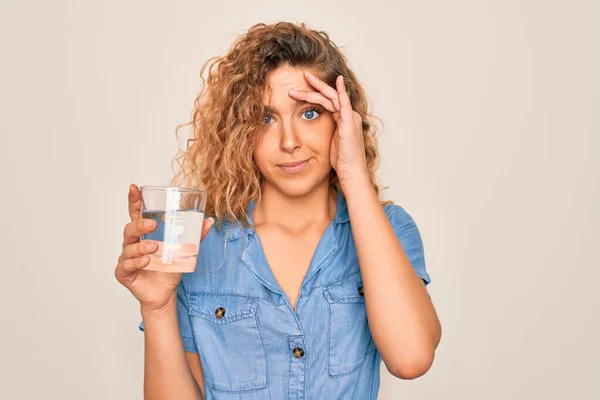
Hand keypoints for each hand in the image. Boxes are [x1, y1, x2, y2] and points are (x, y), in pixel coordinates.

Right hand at [114, 184, 213, 313]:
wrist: (165, 294)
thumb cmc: (170, 269)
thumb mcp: (184, 250)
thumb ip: (195, 236)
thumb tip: (208, 220)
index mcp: (145, 235)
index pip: (136, 214)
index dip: (134, 201)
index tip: (134, 188)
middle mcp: (133, 244)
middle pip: (130, 229)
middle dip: (139, 224)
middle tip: (152, 224)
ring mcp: (126, 258)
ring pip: (128, 247)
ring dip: (141, 246)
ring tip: (154, 247)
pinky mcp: (124, 273)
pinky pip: (126, 265)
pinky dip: (135, 262)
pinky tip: (145, 261)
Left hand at [288, 72, 368, 184]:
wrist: (351, 171)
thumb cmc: (341, 162)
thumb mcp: (329, 143)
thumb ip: (324, 133)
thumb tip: (309, 130)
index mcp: (343, 120)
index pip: (327, 101)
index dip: (315, 93)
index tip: (301, 88)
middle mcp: (348, 116)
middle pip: (330, 95)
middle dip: (315, 85)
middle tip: (303, 75)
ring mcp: (350, 118)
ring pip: (332, 97)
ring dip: (317, 88)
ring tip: (304, 80)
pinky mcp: (350, 122)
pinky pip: (345, 103)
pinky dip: (341, 91)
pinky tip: (337, 80)